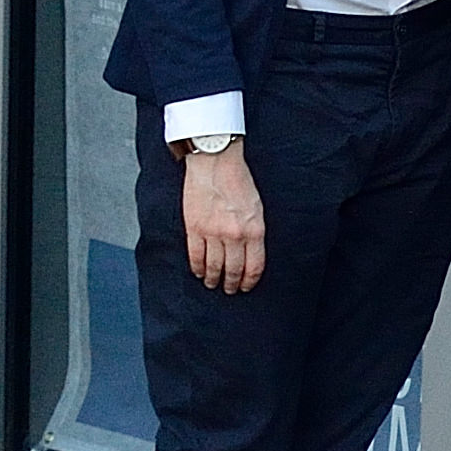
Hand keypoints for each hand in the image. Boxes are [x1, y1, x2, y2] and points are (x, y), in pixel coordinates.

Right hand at [183, 144, 265, 293]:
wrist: (215, 161)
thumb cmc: (238, 181)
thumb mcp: (257, 208)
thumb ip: (254, 232)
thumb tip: (250, 254)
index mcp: (254, 230)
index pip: (254, 266)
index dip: (249, 281)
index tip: (246, 287)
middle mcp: (234, 235)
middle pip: (233, 270)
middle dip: (232, 284)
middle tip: (230, 290)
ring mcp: (212, 233)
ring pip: (213, 267)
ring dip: (214, 279)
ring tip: (213, 284)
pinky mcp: (194, 228)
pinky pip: (195, 257)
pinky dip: (197, 268)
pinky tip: (200, 273)